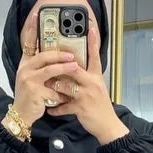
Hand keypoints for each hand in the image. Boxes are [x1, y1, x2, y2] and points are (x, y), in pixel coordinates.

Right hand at [11, 13, 78, 127]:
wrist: (21, 115)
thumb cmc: (31, 96)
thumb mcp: (33, 78)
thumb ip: (42, 68)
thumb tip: (58, 58)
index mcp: (25, 64)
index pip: (29, 42)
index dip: (33, 28)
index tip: (38, 15)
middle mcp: (25, 69)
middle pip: (44, 56)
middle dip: (60, 54)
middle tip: (72, 55)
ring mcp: (28, 80)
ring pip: (49, 70)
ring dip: (64, 68)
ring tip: (75, 67)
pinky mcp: (34, 92)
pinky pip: (52, 90)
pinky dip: (61, 94)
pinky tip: (66, 97)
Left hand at [46, 27, 129, 145]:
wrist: (108, 125)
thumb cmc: (101, 107)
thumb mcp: (97, 89)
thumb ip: (87, 79)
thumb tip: (74, 69)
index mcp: (96, 77)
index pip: (95, 56)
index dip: (93, 41)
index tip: (90, 27)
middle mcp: (92, 83)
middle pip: (74, 68)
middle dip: (60, 65)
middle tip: (48, 61)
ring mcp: (86, 95)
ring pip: (65, 86)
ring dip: (53, 86)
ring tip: (44, 85)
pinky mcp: (81, 108)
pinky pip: (64, 107)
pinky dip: (56, 109)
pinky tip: (50, 110)